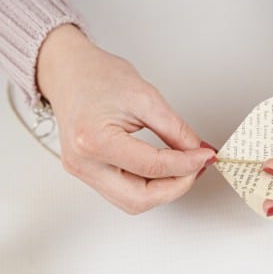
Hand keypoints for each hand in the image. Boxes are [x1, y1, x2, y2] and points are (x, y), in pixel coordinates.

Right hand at [36, 25, 215, 213]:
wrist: (67, 71)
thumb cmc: (97, 76)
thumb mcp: (145, 97)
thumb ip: (175, 130)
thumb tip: (198, 152)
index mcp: (94, 140)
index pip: (151, 167)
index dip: (186, 165)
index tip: (205, 156)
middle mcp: (84, 164)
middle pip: (139, 199)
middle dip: (175, 187)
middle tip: (196, 167)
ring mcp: (83, 172)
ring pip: (132, 202)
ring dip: (163, 190)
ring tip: (182, 168)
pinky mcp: (88, 174)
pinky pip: (124, 193)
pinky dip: (149, 186)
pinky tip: (164, 170)